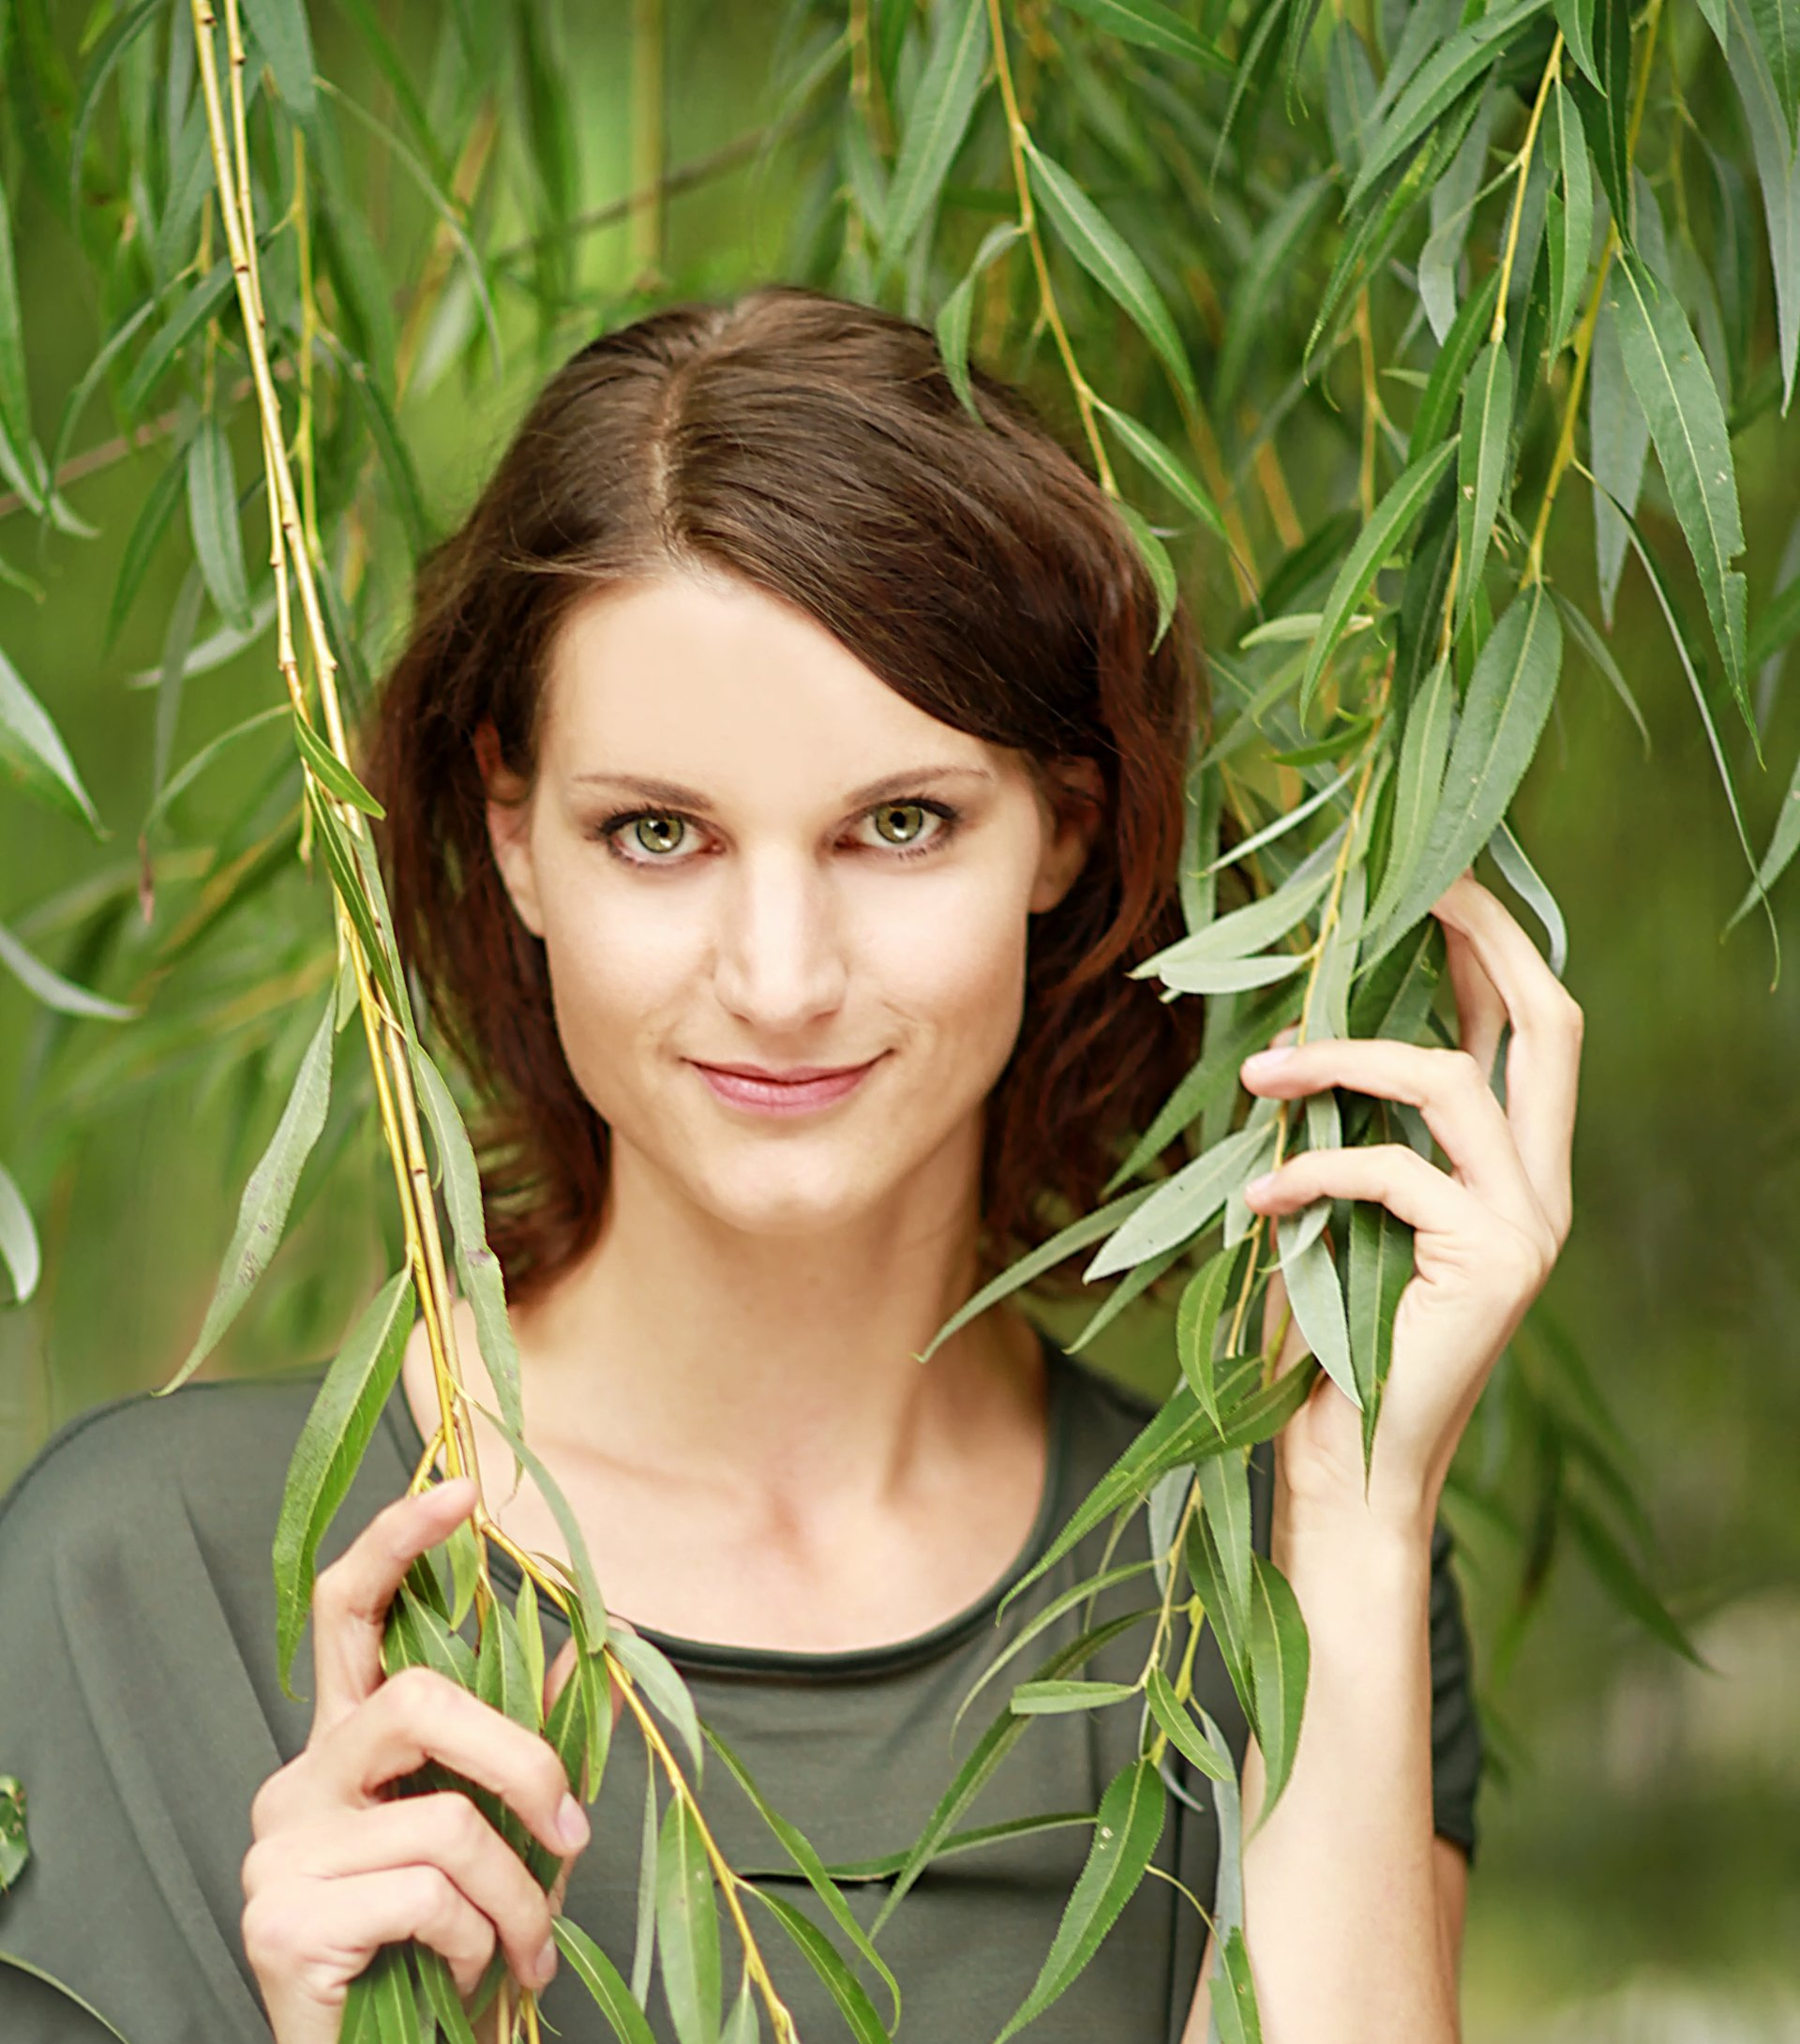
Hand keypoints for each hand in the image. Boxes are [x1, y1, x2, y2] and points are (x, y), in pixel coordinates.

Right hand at [241, 1481, 591, 2043]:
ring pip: (444, 1817)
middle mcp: (298, 1778)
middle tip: (573, 1833)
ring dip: (519, 1892)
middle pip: (417, 1699)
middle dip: (522, 1760)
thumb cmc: (442, 1948)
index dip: (397, 1541)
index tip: (459, 1490)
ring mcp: (279, 1847)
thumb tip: (602, 1644)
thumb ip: (538, 1742)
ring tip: (529, 1949)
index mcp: (348, 1744)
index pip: (348, 1609)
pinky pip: (429, 1897)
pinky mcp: (282, 1919)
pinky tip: (472, 1976)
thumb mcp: (503, 1835)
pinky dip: (482, 1940)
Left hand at [1237, 876, 1581, 1531]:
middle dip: (1483, 937)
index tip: (1432, 880)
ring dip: (1340, 1058)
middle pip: (1547, 1021)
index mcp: (1515, 1166)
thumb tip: (1303, 1027)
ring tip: (1258, 1080)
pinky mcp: (1491, 1261)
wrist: (1346, 1466)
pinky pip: (1392, 1171)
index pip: (1531, 1027)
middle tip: (1409, 884)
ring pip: (1448, 1081)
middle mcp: (1542, 1185)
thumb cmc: (1327, 1337)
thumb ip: (1354, 1128)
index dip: (1493, 944)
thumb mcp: (1344, 1210)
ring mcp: (1527, 1223)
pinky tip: (1255, 1205)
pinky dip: (1312, 1174)